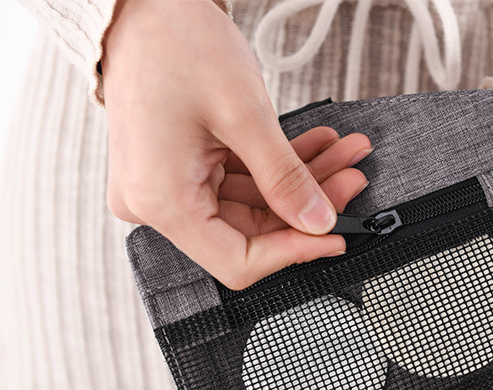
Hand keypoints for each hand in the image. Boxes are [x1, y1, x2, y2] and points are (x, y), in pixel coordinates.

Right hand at [102, 0, 371, 289]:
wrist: (142, 7)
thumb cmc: (173, 45)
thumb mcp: (244, 115)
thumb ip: (285, 178)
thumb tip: (318, 221)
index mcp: (160, 201)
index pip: (237, 261)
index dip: (292, 252)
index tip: (336, 236)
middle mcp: (156, 202)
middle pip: (248, 232)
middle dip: (306, 207)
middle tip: (350, 179)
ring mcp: (167, 186)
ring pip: (251, 205)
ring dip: (300, 181)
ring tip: (341, 154)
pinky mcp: (180, 169)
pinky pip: (239, 182)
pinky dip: (278, 167)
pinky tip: (315, 146)